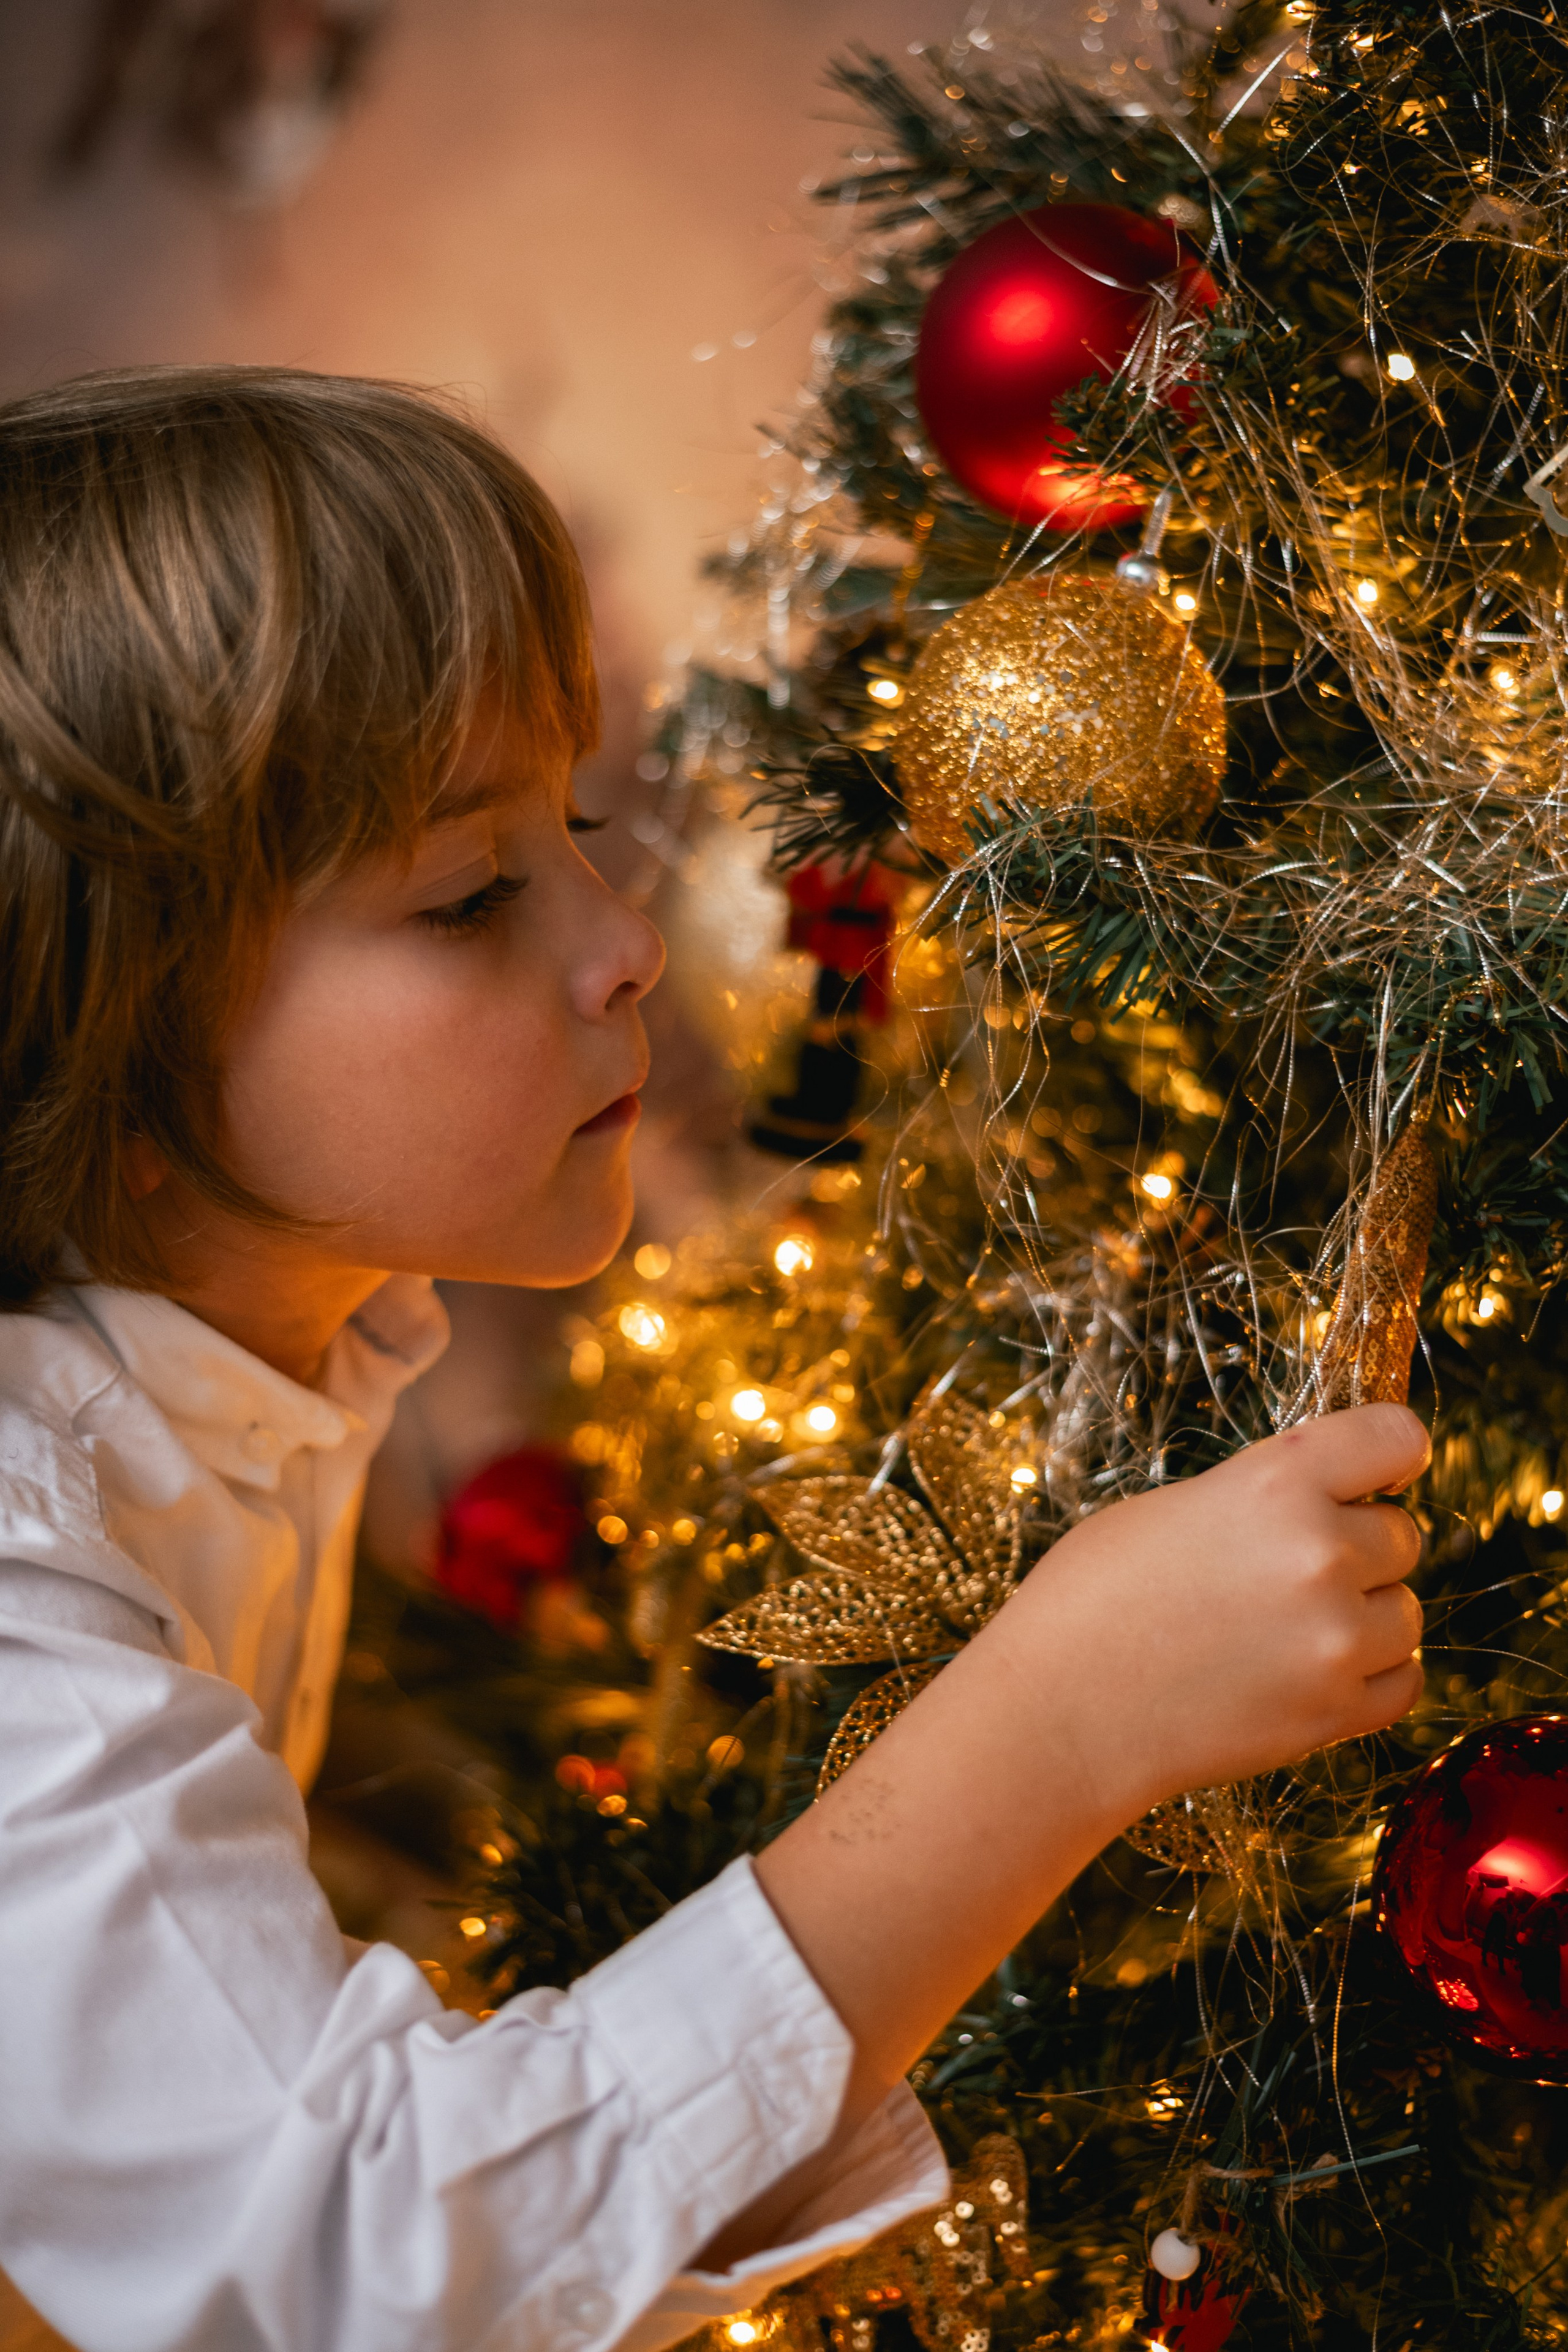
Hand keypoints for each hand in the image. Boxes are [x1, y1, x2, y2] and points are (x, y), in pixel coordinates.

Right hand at [1017, 1400, 1428, 1817]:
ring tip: (1287, 1629)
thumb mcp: (1173, 1507)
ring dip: (1365, 1616)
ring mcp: (1336, 1640)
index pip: (1395, 1438)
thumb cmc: (1090, 1598)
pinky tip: (1309, 1671)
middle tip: (1287, 1571)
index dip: (1389, 1455)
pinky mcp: (1335, 1714)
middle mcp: (1321, 1555)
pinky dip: (1368, 1676)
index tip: (1373, 1476)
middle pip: (1403, 1535)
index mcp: (1277, 1483)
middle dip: (1359, 1547)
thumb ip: (1263, 1498)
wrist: (1059, 1712)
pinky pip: (1402, 1681)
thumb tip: (1324, 1506)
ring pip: (1405, 1613)